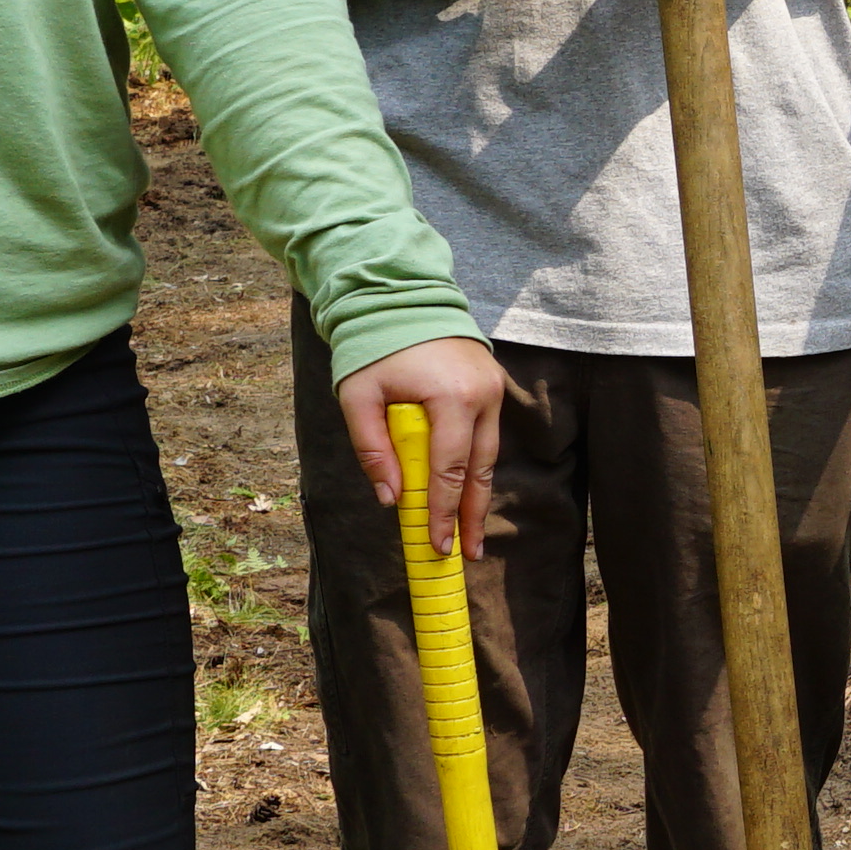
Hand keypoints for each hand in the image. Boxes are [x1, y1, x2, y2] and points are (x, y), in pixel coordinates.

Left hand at [338, 336, 508, 565]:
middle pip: (479, 470)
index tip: (438, 544)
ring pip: (488, 456)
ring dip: (478, 496)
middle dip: (471, 515)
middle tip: (467, 553)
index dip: (444, 511)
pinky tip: (468, 492)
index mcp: (451, 397)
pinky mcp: (492, 386)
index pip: (450, 469)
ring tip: (470, 533)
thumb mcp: (358, 396)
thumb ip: (372, 448)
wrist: (401, 296)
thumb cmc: (374, 346)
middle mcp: (482, 396)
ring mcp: (493, 389)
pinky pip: (487, 437)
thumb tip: (392, 499)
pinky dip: (476, 467)